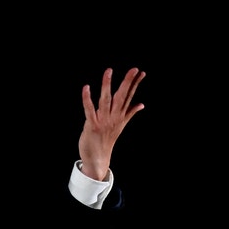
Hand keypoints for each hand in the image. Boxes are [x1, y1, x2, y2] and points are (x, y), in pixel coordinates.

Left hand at [77, 67, 146, 181]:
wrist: (98, 159)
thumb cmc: (107, 140)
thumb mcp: (121, 125)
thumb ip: (130, 113)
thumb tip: (141, 104)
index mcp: (120, 116)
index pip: (129, 97)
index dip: (135, 84)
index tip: (141, 72)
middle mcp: (114, 117)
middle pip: (122, 96)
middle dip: (127, 82)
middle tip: (134, 69)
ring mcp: (103, 121)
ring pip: (106, 100)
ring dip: (107, 85)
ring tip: (109, 71)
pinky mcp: (92, 125)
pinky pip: (89, 110)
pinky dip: (87, 99)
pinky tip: (86, 88)